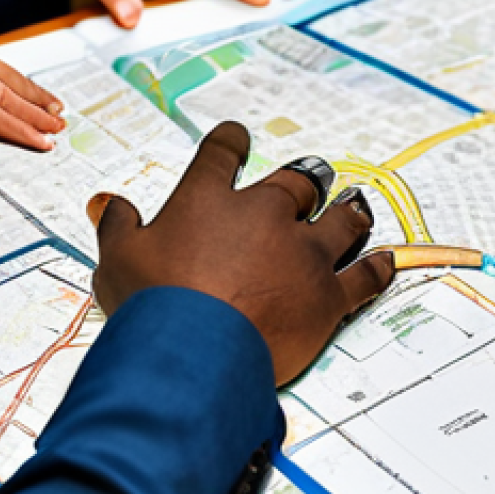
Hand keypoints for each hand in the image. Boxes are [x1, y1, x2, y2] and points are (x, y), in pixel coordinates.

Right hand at [88, 122, 394, 385]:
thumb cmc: (152, 306)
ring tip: (355, 206)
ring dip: (349, 212)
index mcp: (210, 200)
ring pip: (340, 220)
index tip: (236, 138)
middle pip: (296, 183)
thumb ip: (118, 225)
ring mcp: (302, 254)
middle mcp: (263, 216)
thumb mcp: (118, 260)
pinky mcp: (328, 297)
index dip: (231, 142)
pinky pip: (365, 275)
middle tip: (311, 178)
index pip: (223, 154)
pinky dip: (378, 267)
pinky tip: (386, 259)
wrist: (193, 355)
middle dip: (305, 179)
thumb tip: (108, 203)